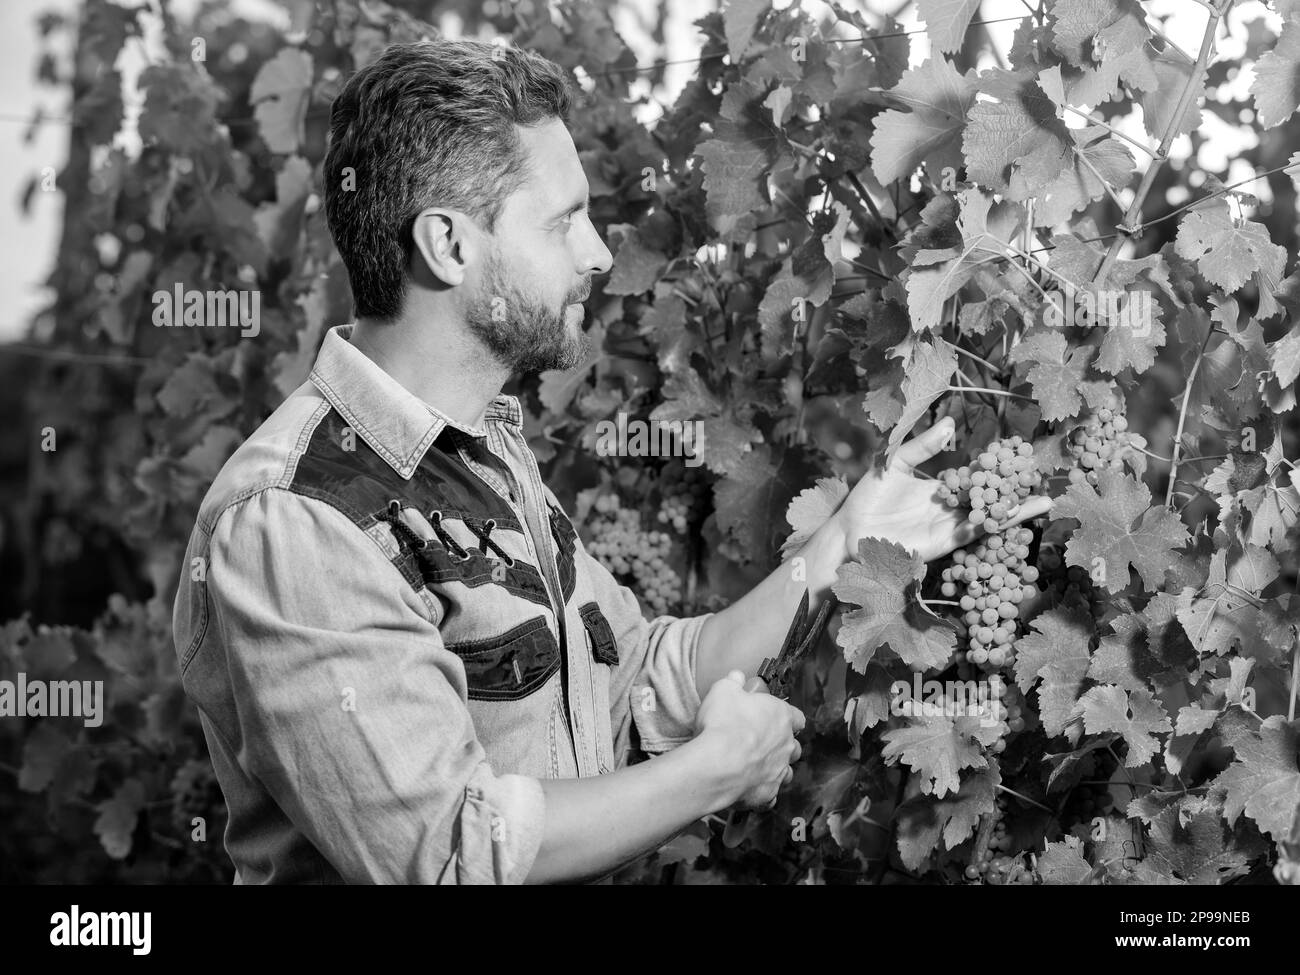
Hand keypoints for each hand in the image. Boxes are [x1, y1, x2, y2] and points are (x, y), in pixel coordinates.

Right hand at [694, 670, 803, 810]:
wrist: (716, 765)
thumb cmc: (722, 725)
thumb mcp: (723, 691)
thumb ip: (732, 682)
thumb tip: (736, 677)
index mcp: (781, 717)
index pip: (797, 716)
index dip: (787, 716)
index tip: (776, 716)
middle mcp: (786, 746)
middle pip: (794, 746)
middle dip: (783, 745)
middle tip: (761, 741)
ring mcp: (778, 772)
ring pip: (786, 772)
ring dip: (775, 770)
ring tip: (756, 767)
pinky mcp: (766, 795)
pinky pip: (770, 797)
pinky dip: (764, 793)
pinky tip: (751, 789)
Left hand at [830, 417, 1051, 563]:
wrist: (850, 531)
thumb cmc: (868, 497)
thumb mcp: (895, 463)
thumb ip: (922, 447)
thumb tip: (950, 423)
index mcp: (940, 488)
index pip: (974, 475)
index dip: (995, 465)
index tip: (1019, 453)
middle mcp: (950, 508)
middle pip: (988, 496)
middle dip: (1014, 488)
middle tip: (1042, 474)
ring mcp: (950, 526)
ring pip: (990, 515)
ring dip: (1017, 508)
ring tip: (1046, 499)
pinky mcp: (947, 542)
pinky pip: (977, 531)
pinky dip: (998, 524)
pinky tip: (1019, 515)